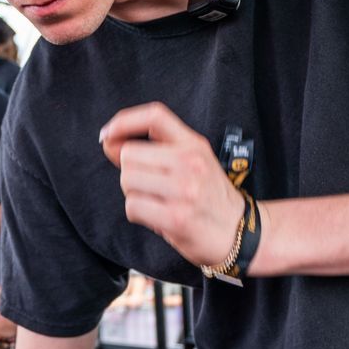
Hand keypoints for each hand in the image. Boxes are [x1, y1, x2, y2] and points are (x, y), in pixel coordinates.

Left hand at [99, 103, 244, 267]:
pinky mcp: (176, 217)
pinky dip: (138, 214)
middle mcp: (190, 162)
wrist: (240, 232)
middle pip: (129, 155)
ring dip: (134, 194)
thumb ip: (156, 150)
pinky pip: (133, 207)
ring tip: (157, 202)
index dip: (124, 121)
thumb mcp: (193, 162)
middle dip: (129, 173)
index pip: (154, 116)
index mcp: (194, 144)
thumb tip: (109, 141)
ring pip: (127, 181)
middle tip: (149, 187)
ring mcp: (184, 190)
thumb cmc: (210, 197)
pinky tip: (158, 217)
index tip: (107, 134)